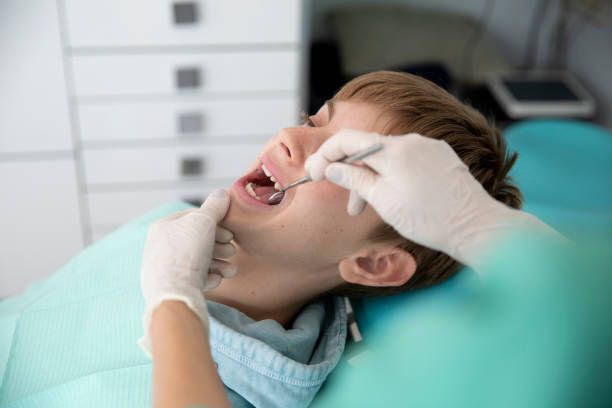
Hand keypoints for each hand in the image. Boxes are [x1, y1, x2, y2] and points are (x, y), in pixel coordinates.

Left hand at [138, 189, 235, 355]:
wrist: (174, 295)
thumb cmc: (186, 254)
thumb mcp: (203, 221)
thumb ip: (215, 206)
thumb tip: (222, 193)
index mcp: (163, 228)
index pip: (192, 218)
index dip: (215, 223)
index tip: (229, 232)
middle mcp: (160, 248)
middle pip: (197, 240)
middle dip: (219, 245)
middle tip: (231, 250)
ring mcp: (164, 270)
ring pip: (198, 261)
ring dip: (219, 263)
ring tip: (231, 271)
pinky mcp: (172, 289)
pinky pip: (193, 279)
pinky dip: (208, 278)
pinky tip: (215, 280)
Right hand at [305, 129, 524, 267]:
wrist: (475, 227)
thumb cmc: (429, 218)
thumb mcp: (383, 201)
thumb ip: (355, 179)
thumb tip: (333, 167)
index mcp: (395, 149)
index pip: (348, 140)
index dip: (326, 154)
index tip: (314, 172)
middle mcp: (413, 140)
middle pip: (367, 149)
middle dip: (350, 172)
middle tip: (341, 199)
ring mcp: (429, 146)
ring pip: (387, 157)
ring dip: (371, 178)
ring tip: (365, 209)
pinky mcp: (441, 156)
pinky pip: (407, 160)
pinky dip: (391, 176)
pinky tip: (392, 197)